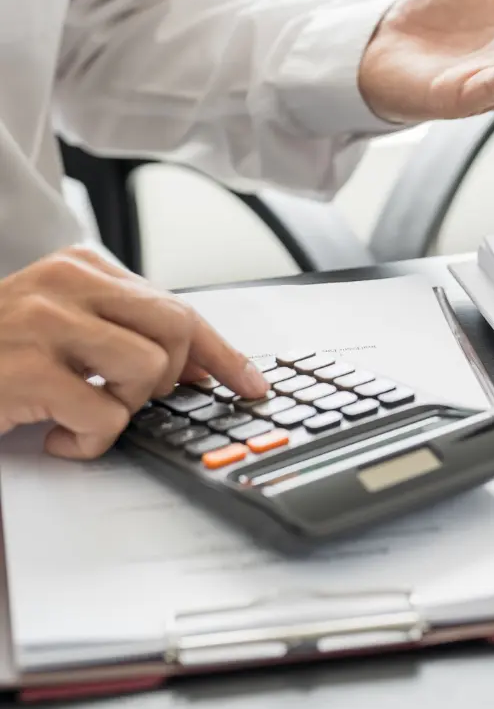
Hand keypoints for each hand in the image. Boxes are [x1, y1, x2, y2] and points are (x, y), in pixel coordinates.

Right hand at [0, 247, 267, 459]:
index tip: (253, 383)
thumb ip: (127, 335)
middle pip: (176, 332)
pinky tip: (56, 437)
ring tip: (82, 413)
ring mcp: (43, 322)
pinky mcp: (26, 369)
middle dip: (167, 380)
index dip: (223, 352)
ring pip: (147, 372)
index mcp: (82, 266)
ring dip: (124, 410)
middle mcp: (66, 282)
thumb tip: (205, 367)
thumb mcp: (65, 329)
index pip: (178, 308)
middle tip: (126, 397)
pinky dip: (90, 442)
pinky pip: (105, 417)